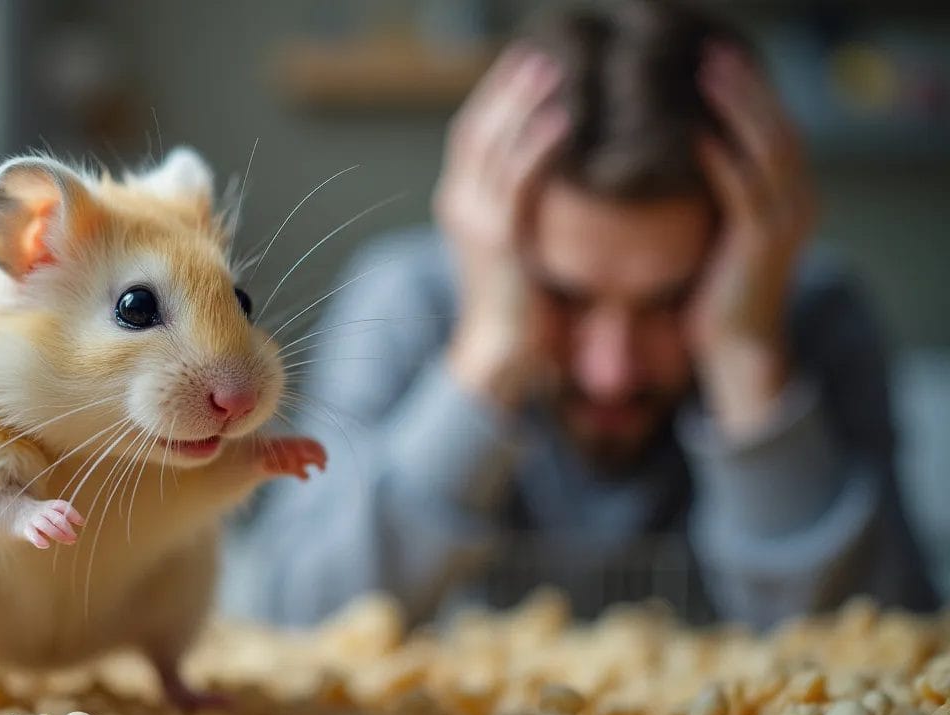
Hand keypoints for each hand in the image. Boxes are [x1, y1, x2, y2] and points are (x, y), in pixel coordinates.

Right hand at [432, 47, 568, 407]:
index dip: (494, 97)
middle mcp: (458, 204)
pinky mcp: (500, 238)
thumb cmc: (517, 301)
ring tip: (554, 73)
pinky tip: (565, 121)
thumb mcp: (514, 241)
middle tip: (538, 55)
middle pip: (477, 129)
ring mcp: (474, 220)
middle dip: (507, 89)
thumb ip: (520, 203)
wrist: (500, 350)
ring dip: (525, 105)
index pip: (470, 134)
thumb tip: (549, 167)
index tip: (522, 66)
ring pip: (495, 146)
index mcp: (458, 202)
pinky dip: (540, 146)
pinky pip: (520, 180)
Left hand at [693, 44, 816, 437]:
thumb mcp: (721, 232)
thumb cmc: (718, 292)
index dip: (751, 93)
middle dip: (746, 89)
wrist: (735, 349)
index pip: (776, 129)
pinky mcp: (760, 243)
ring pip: (767, 150)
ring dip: (736, 110)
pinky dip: (722, 158)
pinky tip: (695, 136)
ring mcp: (785, 222)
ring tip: (706, 79)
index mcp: (791, 197)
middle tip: (712, 55)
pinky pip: (743, 190)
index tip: (718, 63)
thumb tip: (684, 152)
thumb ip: (718, 194)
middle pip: (778, 127)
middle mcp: (799, 202)